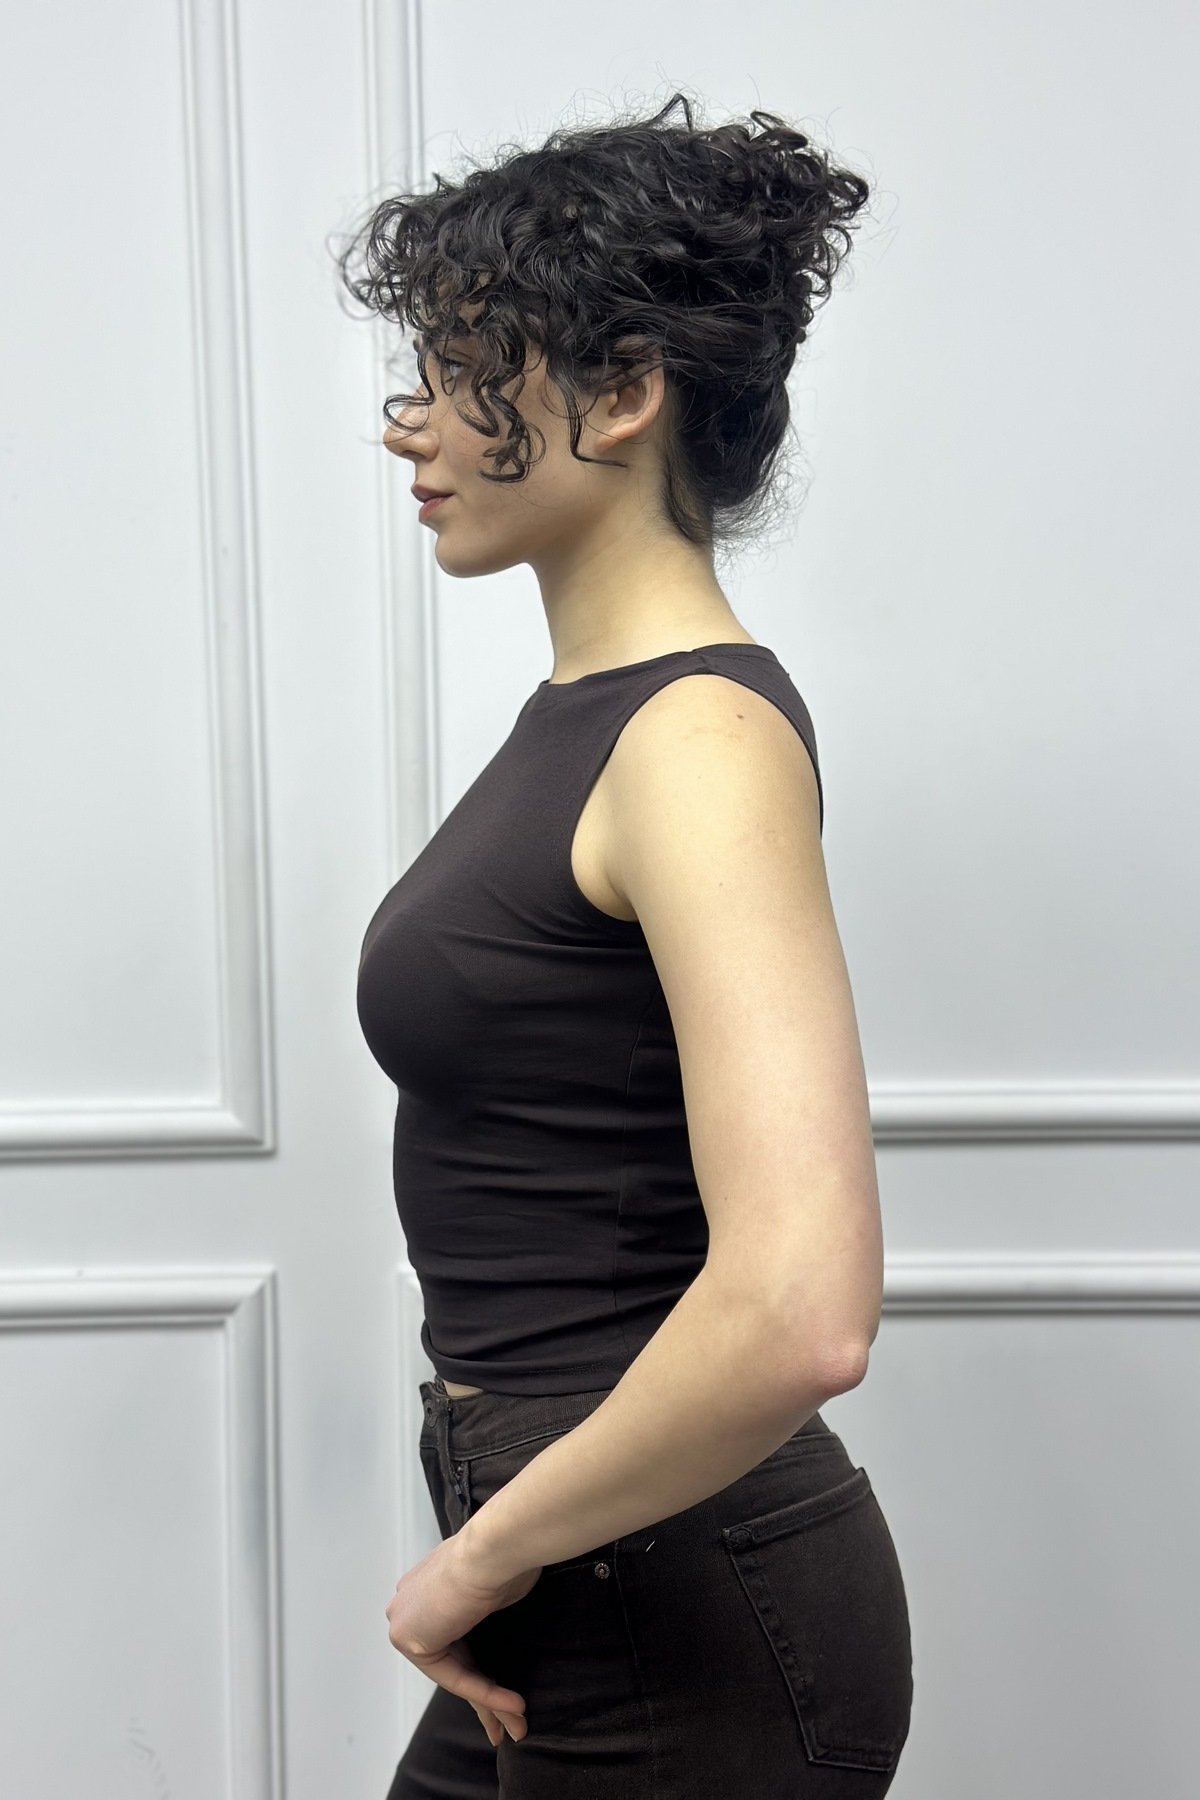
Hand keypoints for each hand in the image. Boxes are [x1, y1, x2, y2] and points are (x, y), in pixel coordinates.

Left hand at [385, 1527, 542, 1747]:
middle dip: (484, 1699)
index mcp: (424, 1586)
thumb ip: (481, 1607)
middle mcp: (409, 1603)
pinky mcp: (415, 1640)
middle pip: (452, 1663)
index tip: (502, 1692)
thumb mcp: (491, 1586)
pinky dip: (486, 1695)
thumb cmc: (502, 1555)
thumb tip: (492, 1616)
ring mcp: (407, 1622)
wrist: (495, 1548)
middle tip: (507, 1725)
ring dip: (490, 1704)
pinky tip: (512, 1707)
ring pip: (455, 1674)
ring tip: (517, 1726)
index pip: (451, 1640)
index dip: (479, 1671)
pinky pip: (455, 1678)